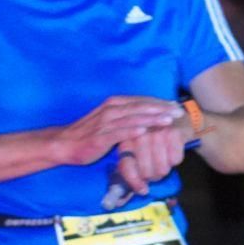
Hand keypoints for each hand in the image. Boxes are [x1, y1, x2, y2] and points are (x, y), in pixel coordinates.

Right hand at [53, 97, 183, 165]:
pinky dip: (132, 130)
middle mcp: (112, 109)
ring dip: (152, 118)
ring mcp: (106, 122)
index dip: (159, 102)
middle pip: (141, 107)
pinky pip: (119, 132)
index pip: (142, 100)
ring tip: (168, 120)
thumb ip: (127, 116)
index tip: (176, 105)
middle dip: (161, 108)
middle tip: (179, 111)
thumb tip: (148, 117)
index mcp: (115, 103)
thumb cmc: (89, 133)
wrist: (64, 143)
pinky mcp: (100, 136)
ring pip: (133, 118)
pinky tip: (144, 130)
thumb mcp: (110, 120)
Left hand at [116, 117, 192, 195]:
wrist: (175, 117)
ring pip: (162, 168)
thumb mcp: (136, 149)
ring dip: (165, 170)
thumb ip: (129, 168)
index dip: (135, 182)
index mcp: (126, 140)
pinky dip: (175, 161)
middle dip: (153, 177)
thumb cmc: (153, 136)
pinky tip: (172, 152)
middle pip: (147, 172)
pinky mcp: (174, 133)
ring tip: (164, 162)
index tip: (143, 190)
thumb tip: (122, 198)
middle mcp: (140, 135)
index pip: (127, 166)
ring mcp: (157, 133)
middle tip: (156, 171)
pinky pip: (175, 160)